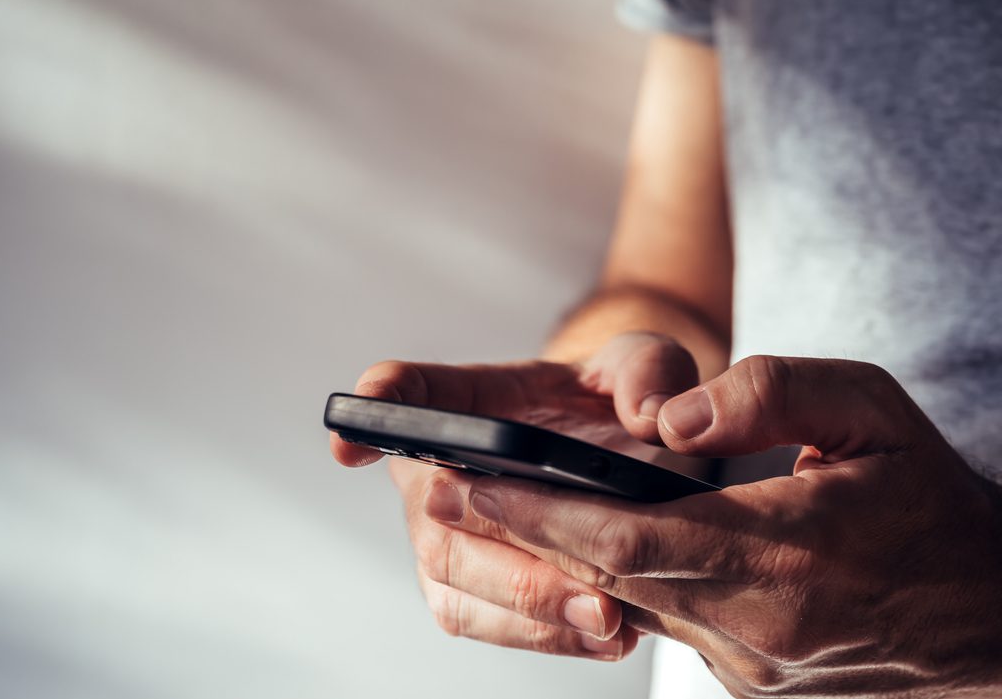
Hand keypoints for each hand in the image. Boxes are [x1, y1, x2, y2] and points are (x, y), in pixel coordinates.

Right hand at [329, 332, 700, 659]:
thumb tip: (652, 418)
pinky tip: (601, 638)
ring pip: (455, 581)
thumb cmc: (614, 401)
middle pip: (437, 516)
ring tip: (607, 621)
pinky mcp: (465, 586)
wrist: (622, 459)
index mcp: (474, 399)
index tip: (350, 439)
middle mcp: (439, 467)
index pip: (415, 393)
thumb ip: (651, 373)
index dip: (380, 410)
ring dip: (530, 610)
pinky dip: (540, 638)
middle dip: (508, 557)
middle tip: (588, 589)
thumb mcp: (646, 364)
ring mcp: (444, 532)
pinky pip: (481, 622)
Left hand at [428, 356, 1001, 696]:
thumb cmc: (929, 497)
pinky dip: (617, 578)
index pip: (633, 537)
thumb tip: (671, 420)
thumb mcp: (874, 412)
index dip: (542, 511)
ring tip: (492, 500)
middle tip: (442, 483)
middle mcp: (757, 626)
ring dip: (559, 555)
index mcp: (788, 555)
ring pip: (628, 602)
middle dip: (521, 531)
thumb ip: (772, 395)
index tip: (470, 478)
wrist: (989, 611)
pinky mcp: (745, 678)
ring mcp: (748, 664)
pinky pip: (664, 620)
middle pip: (607, 577)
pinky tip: (584, 537)